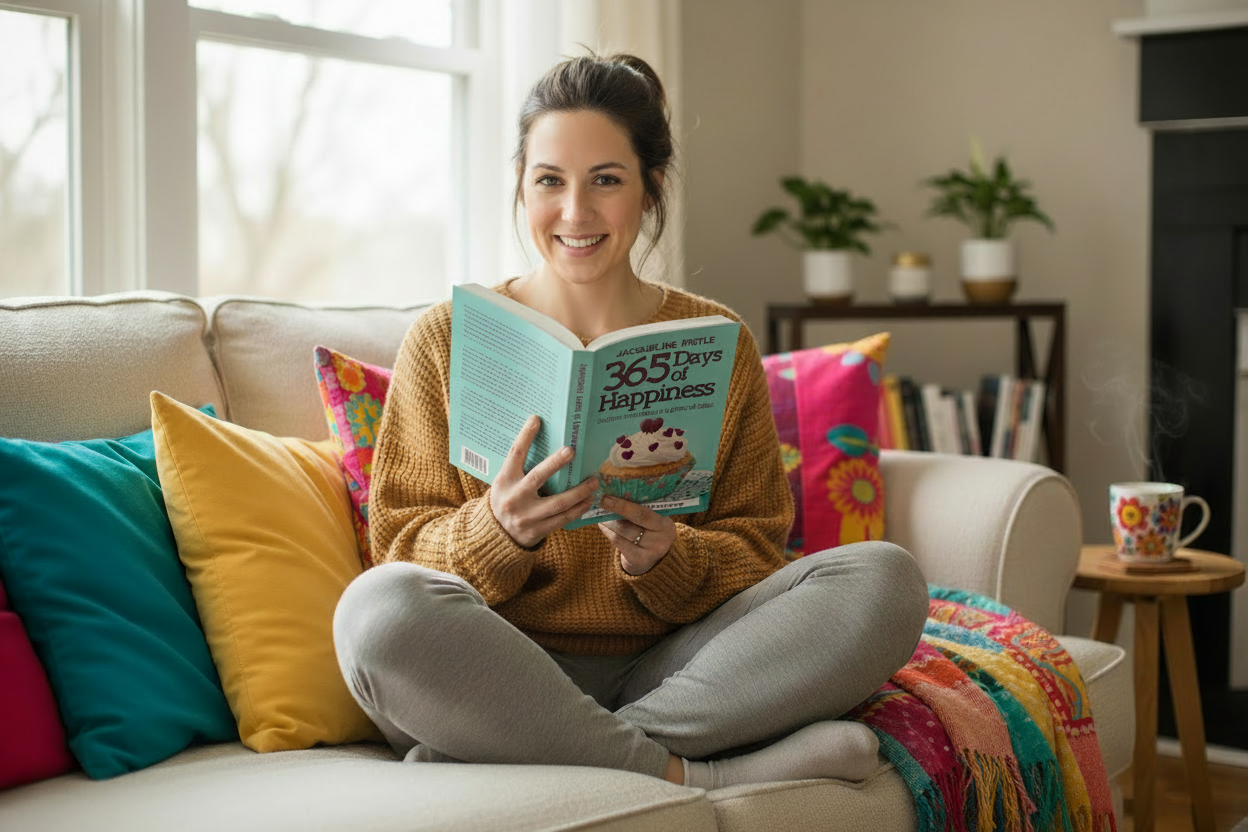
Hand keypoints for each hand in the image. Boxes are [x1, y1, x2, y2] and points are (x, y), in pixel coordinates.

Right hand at [490, 415, 598, 547]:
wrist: (497, 536)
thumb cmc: (507, 500)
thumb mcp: (505, 483)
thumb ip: (520, 468)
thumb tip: (547, 443)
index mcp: (505, 481)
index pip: (515, 454)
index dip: (525, 436)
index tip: (536, 419)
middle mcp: (514, 497)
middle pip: (538, 476)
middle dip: (556, 463)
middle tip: (572, 451)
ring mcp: (527, 516)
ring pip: (559, 502)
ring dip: (580, 491)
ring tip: (594, 481)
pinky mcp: (537, 530)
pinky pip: (563, 518)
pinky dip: (578, 509)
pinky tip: (588, 500)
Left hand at [597, 495, 676, 575]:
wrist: (655, 559)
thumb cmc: (651, 532)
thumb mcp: (654, 521)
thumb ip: (642, 509)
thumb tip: (618, 493)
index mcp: (666, 524)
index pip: (644, 513)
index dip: (624, 505)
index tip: (609, 497)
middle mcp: (661, 539)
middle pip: (634, 521)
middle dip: (616, 508)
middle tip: (602, 501)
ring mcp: (651, 551)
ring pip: (623, 531)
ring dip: (609, 521)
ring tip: (602, 514)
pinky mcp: (639, 560)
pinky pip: (618, 542)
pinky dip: (608, 532)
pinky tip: (603, 526)